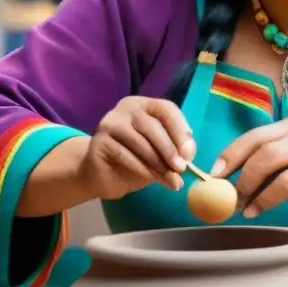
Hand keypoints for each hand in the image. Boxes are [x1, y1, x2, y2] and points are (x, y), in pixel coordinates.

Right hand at [79, 96, 195, 199]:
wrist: (106, 176)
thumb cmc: (138, 160)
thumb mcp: (161, 154)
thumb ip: (175, 150)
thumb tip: (188, 155)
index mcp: (145, 105)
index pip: (166, 109)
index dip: (180, 130)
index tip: (188, 153)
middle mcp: (126, 108)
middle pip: (151, 125)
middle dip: (169, 149)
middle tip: (180, 169)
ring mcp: (110, 123)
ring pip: (139, 141)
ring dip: (157, 164)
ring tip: (171, 180)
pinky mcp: (99, 142)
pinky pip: (123, 155)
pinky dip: (141, 168)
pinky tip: (150, 179)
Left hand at [212, 116, 287, 216]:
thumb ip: (271, 163)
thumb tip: (230, 180)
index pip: (254, 135)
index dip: (230, 153)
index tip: (213, 173)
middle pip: (258, 146)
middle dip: (235, 169)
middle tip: (219, 191)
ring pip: (269, 161)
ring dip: (247, 185)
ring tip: (237, 205)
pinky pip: (285, 183)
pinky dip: (265, 199)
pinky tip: (256, 211)